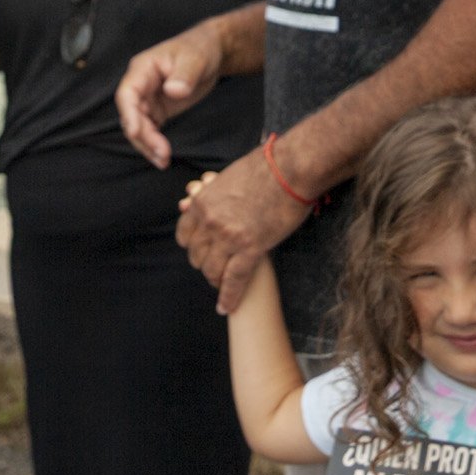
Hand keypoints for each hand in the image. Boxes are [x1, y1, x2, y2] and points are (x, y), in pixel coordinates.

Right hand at [117, 18, 227, 168]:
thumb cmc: (200, 49)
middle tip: (161, 154)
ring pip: (138, 127)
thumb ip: (184, 75)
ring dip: (147, 145)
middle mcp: (140, 85)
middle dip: (143, 136)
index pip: (127, 93)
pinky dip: (154, 144)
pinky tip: (163, 158)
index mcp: (142, 69)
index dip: (128, 114)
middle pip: (131, 115)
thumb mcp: (195, 59)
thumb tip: (173, 91)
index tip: (136, 132)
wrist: (210, 52)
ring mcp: (147, 99)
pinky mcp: (157, 110)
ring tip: (163, 161)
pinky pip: (149, 130)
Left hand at [177, 148, 310, 314]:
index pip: (184, 235)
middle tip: (215, 270)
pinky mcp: (251, 249)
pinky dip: (229, 297)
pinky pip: (234, 280)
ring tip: (222, 287)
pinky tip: (226, 308)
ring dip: (216, 280)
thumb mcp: (226, 176)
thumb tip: (186, 204)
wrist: (291, 168)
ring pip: (212, 270)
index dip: (192, 246)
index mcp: (202, 202)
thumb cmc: (265, 166)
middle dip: (204, 264)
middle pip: (197, 255)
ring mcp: (229, 237)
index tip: (201, 252)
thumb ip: (206, 194)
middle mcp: (210, 222)